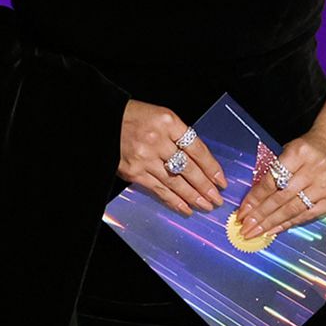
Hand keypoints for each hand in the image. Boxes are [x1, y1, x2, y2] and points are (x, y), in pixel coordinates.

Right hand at [118, 100, 226, 216]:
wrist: (105, 121)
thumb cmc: (135, 118)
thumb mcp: (161, 117)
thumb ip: (178, 136)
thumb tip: (200, 164)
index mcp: (167, 121)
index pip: (197, 148)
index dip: (211, 167)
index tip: (221, 180)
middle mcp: (157, 139)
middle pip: (189, 168)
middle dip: (206, 186)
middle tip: (217, 198)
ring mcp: (144, 157)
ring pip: (175, 182)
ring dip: (193, 197)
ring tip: (206, 205)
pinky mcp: (134, 172)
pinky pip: (159, 189)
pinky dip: (174, 200)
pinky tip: (185, 208)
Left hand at [236, 127, 325, 238]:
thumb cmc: (308, 149)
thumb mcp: (288, 151)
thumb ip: (274, 171)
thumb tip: (252, 201)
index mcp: (298, 152)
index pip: (271, 181)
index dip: (254, 198)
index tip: (242, 211)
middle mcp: (315, 169)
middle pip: (281, 197)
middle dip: (260, 215)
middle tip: (246, 227)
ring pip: (294, 209)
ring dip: (273, 223)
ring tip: (257, 232)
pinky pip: (309, 215)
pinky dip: (290, 223)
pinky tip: (276, 229)